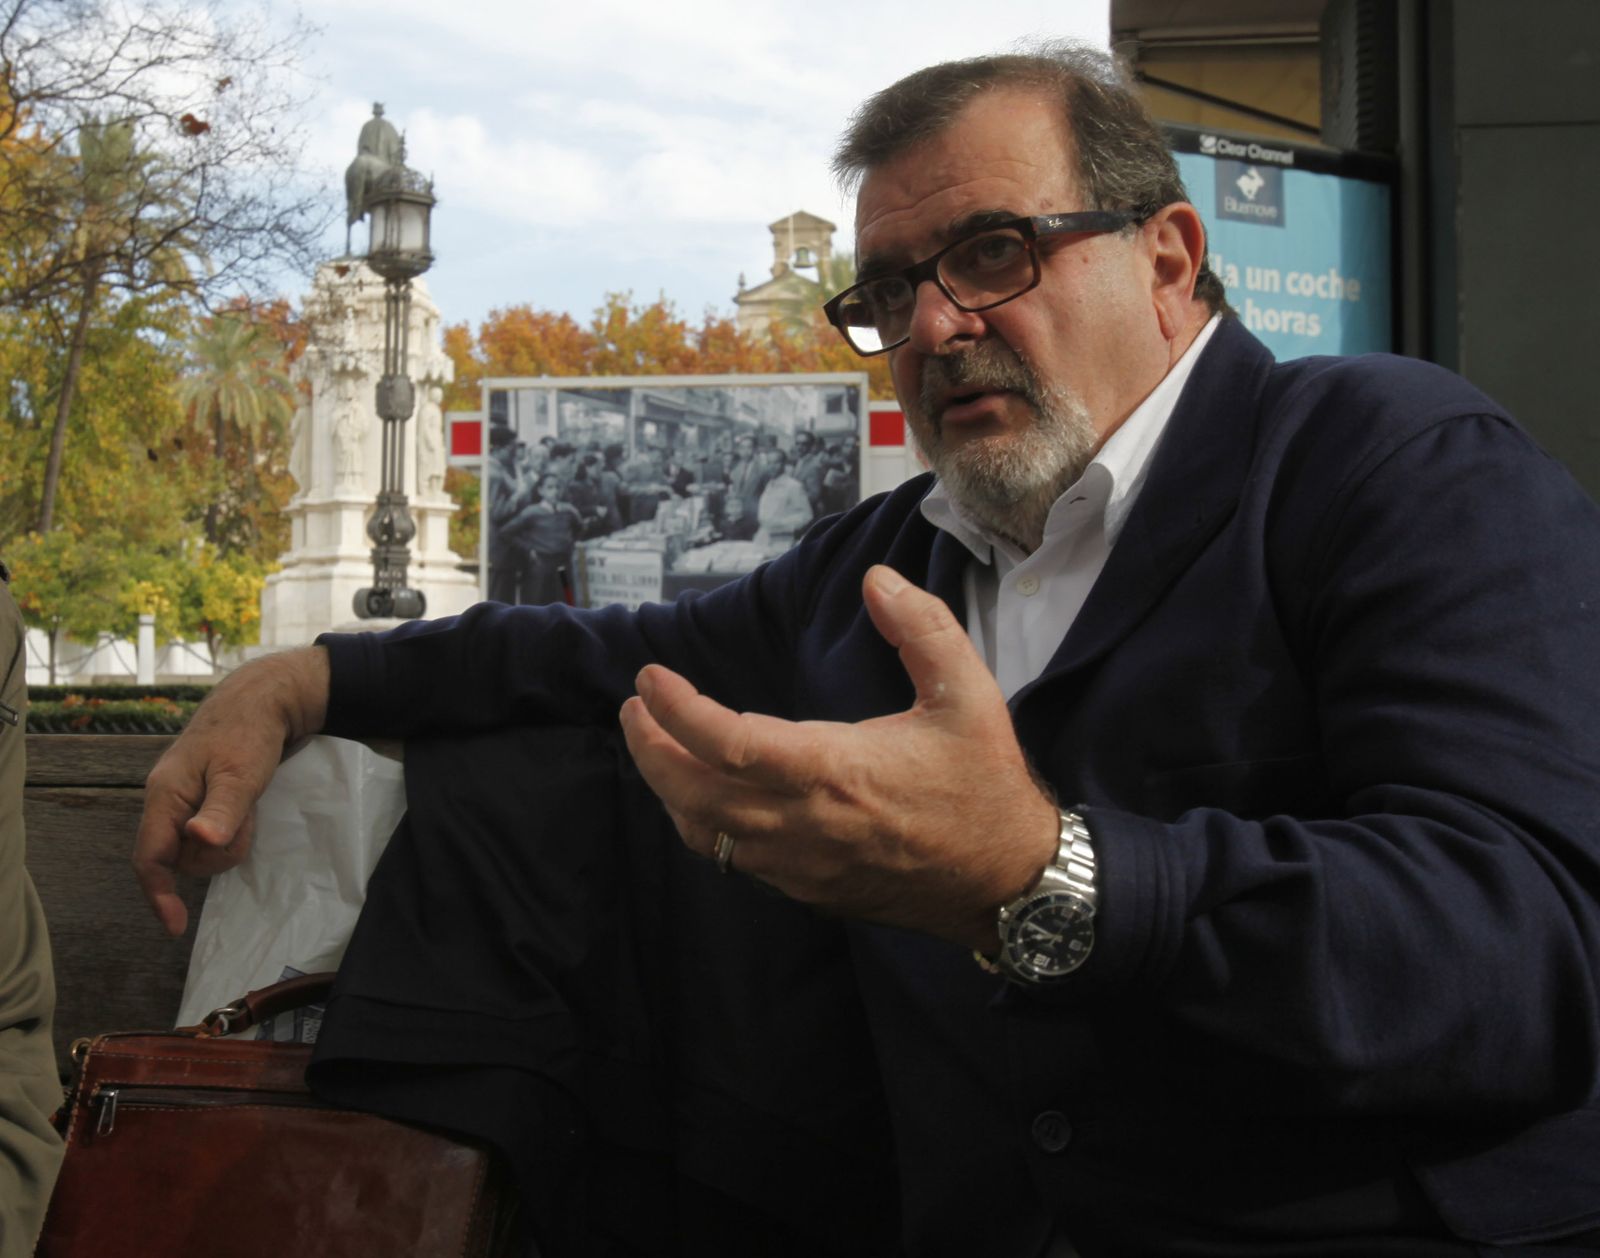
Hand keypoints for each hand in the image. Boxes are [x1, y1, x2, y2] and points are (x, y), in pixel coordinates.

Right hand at [133, 647, 329, 935]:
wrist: (264, 700)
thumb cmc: (249, 734)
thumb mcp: (241, 774)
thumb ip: (222, 812)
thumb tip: (200, 842)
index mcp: (164, 794)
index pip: (150, 858)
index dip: (159, 895)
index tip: (176, 926)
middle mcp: (167, 800)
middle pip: (182, 859)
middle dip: (217, 852)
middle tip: (246, 818)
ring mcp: (184, 801)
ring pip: (201, 849)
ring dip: (230, 839)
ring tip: (248, 803)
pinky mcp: (203, 800)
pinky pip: (213, 833)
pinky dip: (233, 828)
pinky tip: (247, 804)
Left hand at [619, 565, 1058, 950]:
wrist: (1007, 882)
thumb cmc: (985, 786)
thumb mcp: (968, 693)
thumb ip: (921, 627)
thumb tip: (876, 580)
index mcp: (836, 771)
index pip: (727, 743)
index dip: (676, 710)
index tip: (649, 678)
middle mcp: (805, 824)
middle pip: (694, 794)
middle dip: (650, 750)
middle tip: (635, 708)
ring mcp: (801, 864)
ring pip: (705, 833)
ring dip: (670, 788)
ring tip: (657, 743)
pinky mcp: (807, 888)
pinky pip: (732, 859)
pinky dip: (703, 822)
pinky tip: (705, 792)